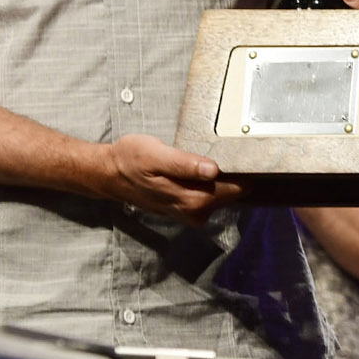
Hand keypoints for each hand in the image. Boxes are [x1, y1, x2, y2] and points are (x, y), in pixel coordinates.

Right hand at [98, 133, 242, 223]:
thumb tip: (212, 170)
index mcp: (193, 199)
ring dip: (225, 176)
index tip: (248, 152)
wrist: (111, 174)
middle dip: (237, 172)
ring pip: (224, 194)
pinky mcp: (187, 208)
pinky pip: (211, 195)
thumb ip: (184, 164)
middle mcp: (196, 211)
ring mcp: (192, 212)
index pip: (237, 189)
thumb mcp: (155, 155)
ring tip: (215, 153)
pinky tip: (203, 166)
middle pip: (234, 192)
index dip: (245, 171)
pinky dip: (212, 181)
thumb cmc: (132, 159)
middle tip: (232, 146)